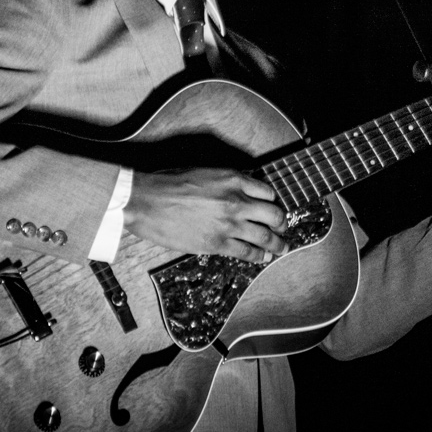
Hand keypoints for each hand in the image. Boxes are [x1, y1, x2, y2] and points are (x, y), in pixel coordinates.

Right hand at [123, 168, 288, 262]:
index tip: (273, 209)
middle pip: (273, 214)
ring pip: (265, 236)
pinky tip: (263, 258)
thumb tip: (239, 193)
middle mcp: (237, 200)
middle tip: (283, 229)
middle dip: (281, 224)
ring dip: (277, 244)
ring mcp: (229, 223)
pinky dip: (259, 256)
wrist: (148, 201)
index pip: (267, 192)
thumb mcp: (205, 173)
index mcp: (233, 179)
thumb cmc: (169, 184)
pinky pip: (247, 252)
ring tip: (282, 248)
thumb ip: (226, 183)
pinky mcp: (218, 242)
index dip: (273, 203)